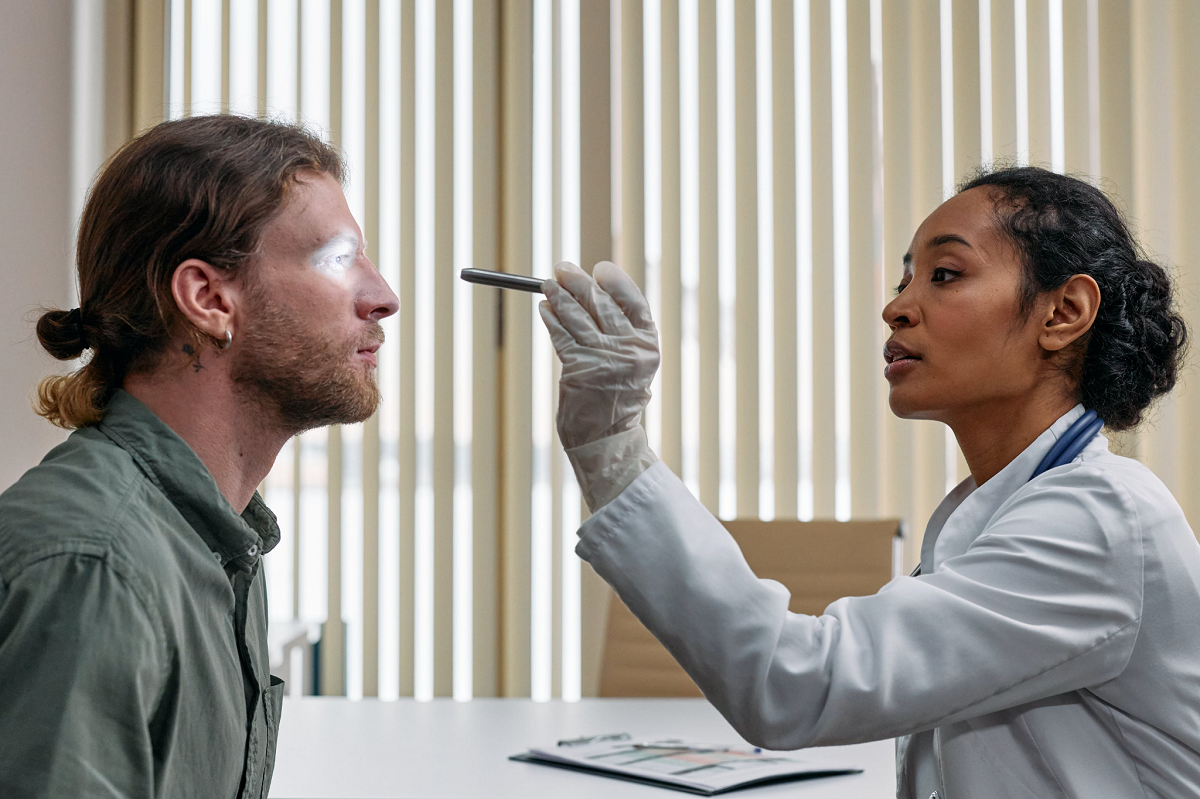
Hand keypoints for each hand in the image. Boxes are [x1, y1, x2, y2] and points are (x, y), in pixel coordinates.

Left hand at [538, 261, 659, 449]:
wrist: (607, 439)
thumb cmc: (616, 398)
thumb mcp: (631, 363)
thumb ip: (621, 331)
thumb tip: (592, 290)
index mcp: (648, 345)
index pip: (633, 300)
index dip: (615, 281)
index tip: (598, 270)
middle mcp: (630, 349)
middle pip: (601, 302)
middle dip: (578, 281)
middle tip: (562, 268)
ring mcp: (604, 358)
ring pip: (577, 315)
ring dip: (559, 295)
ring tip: (548, 285)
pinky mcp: (579, 368)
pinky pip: (561, 333)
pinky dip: (551, 318)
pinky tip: (545, 309)